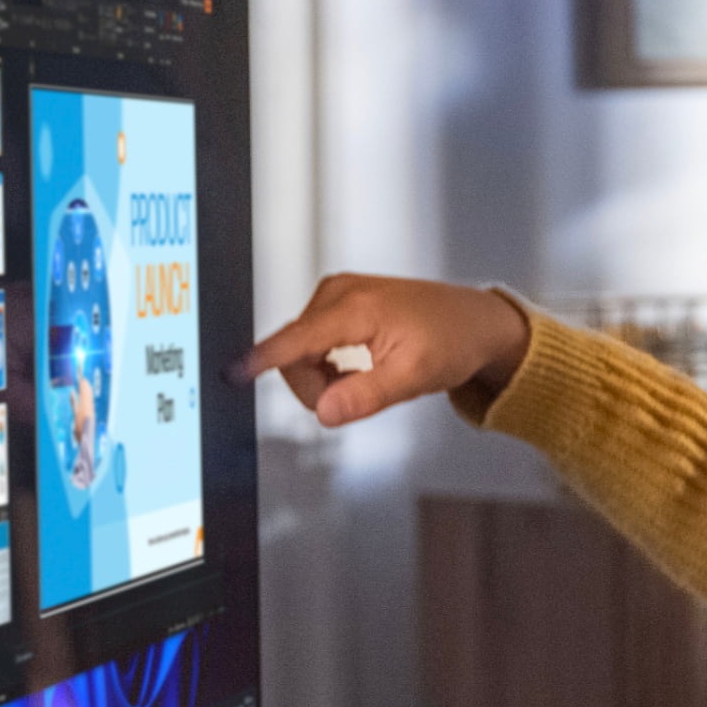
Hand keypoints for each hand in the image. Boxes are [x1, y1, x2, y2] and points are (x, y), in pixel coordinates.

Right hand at [235, 273, 533, 427]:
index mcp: (357, 308)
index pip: (296, 339)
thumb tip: (324, 413)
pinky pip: (311, 340)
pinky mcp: (339, 300)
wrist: (475, 321)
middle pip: (295, 352)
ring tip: (364, 380)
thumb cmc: (452, 342)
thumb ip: (367, 397)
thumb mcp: (415, 378)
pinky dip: (326, 363)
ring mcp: (338, 293)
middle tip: (355, 398)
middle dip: (315, 386)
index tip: (231, 373)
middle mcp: (341, 293)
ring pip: (300, 349)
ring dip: (323, 377)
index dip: (261, 359)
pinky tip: (354, 368)